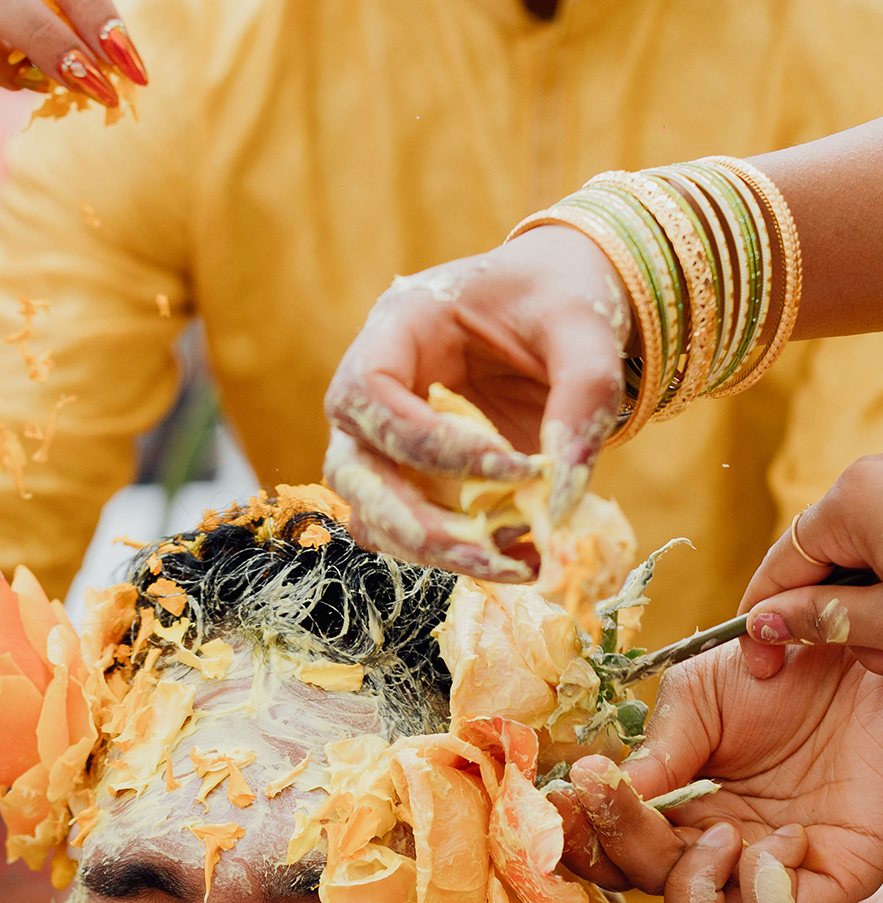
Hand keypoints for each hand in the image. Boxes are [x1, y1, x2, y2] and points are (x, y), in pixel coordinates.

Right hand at [322, 227, 628, 576]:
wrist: (566, 315)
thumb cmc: (562, 301)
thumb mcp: (586, 328)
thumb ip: (584, 398)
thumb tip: (561, 498)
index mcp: (397, 328)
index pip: (369, 392)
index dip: (429, 443)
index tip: (513, 466)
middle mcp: (374, 393)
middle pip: (352, 473)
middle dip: (417, 523)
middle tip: (490, 548)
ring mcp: (388, 446)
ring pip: (374, 519)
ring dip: (438, 551)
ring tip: (515, 563)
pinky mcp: (417, 484)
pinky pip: (415, 536)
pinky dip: (462, 556)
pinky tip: (521, 559)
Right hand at [554, 639, 882, 902]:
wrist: (867, 652)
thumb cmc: (793, 670)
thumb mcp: (705, 694)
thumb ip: (659, 748)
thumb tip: (597, 791)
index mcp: (682, 806)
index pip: (616, 844)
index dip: (580, 831)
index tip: (556, 799)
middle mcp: (718, 847)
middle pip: (642, 886)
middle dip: (617, 849)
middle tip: (605, 798)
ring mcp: (770, 873)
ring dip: (694, 887)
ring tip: (721, 833)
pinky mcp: (829, 886)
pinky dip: (765, 890)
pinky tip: (790, 837)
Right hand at [738, 454, 882, 676]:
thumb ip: (823, 618)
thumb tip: (761, 626)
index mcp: (848, 500)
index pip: (777, 568)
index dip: (761, 622)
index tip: (762, 668)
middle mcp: (865, 483)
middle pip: (815, 568)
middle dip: (833, 620)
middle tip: (874, 657)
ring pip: (851, 565)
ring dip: (866, 612)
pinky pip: (877, 550)